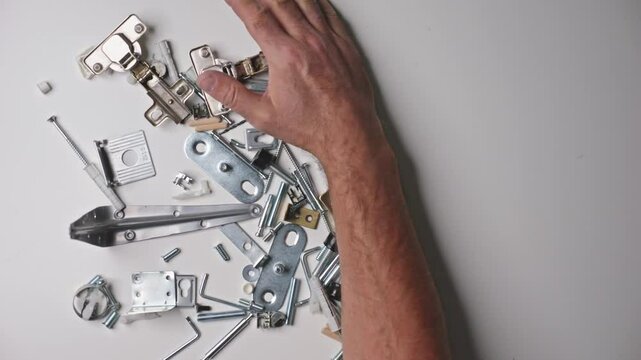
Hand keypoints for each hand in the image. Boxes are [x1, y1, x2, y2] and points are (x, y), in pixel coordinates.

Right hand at [198, 0, 387, 163]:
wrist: (350, 133)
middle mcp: (308, 43)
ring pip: (305, 2)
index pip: (256, 16)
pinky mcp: (345, 46)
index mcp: (286, 56)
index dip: (240, 1)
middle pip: (279, 3)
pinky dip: (317, 1)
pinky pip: (329, 13)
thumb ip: (233, 95)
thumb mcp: (264, 115)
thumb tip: (210, 81)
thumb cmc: (316, 126)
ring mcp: (329, 42)